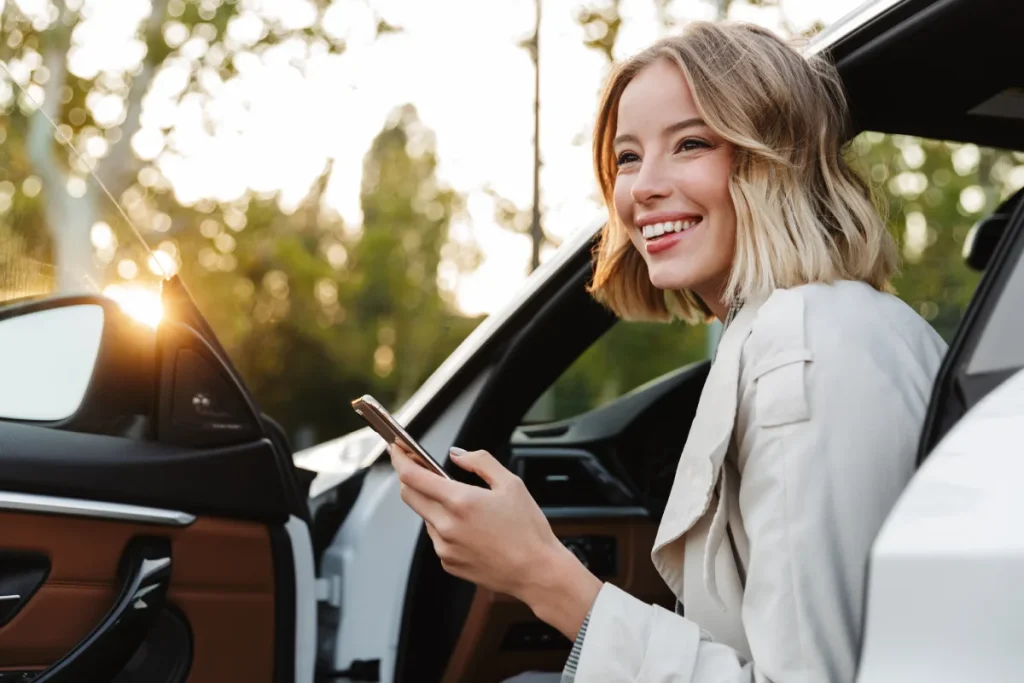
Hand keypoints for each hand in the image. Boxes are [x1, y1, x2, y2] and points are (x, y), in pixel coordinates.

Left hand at [388, 443, 601, 638]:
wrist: (537, 572)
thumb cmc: (528, 531)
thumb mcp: (511, 483)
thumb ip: (480, 462)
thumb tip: (458, 455)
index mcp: (460, 502)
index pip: (413, 476)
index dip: (401, 459)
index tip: (397, 449)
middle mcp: (446, 526)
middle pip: (409, 495)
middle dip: (410, 478)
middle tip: (421, 468)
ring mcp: (444, 547)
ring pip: (425, 517)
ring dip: (433, 504)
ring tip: (465, 505)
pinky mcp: (448, 563)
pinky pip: (437, 538)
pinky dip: (445, 527)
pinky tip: (471, 528)